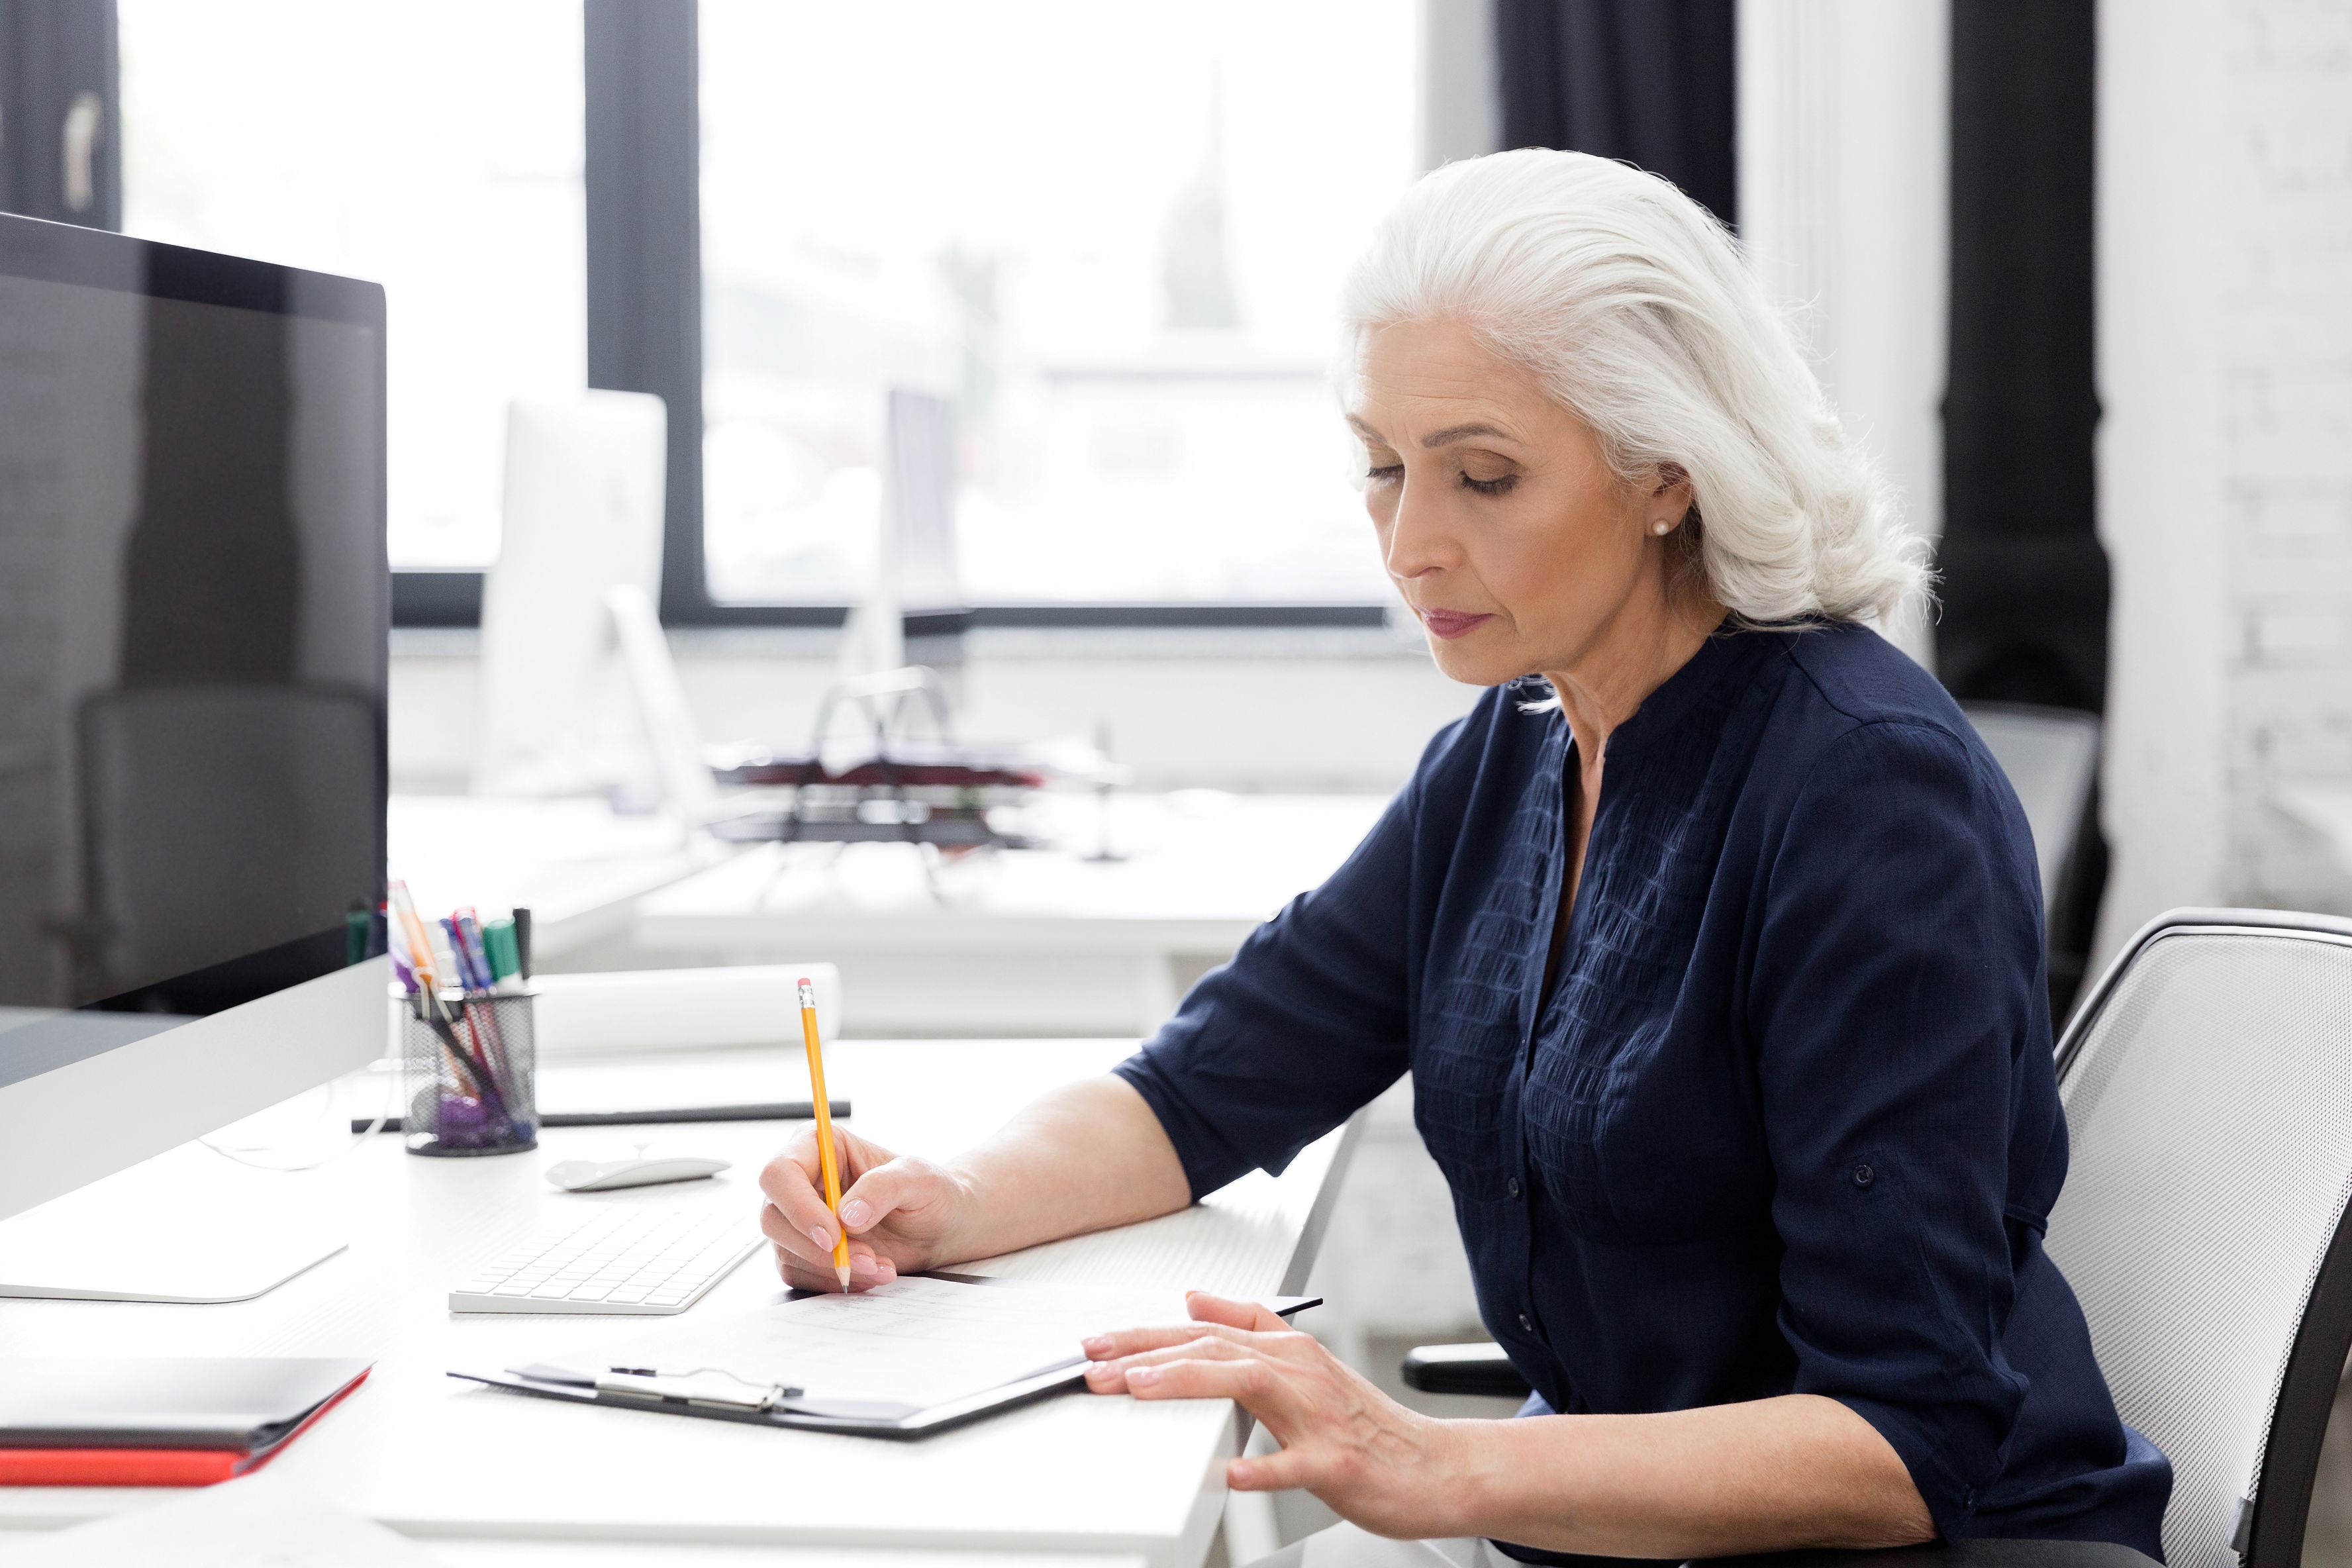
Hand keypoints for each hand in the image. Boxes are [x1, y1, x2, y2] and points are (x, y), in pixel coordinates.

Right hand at [756, 1125, 971, 1292]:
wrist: (941, 1227)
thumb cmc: (929, 1191)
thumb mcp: (918, 1178)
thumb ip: (883, 1187)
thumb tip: (845, 1215)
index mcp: (820, 1146)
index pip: (781, 1172)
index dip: (798, 1206)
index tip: (833, 1235)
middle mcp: (802, 1181)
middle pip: (773, 1217)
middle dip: (817, 1248)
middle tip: (866, 1258)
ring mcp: (799, 1219)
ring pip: (785, 1251)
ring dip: (834, 1268)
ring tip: (881, 1266)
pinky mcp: (804, 1251)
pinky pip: (801, 1274)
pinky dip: (835, 1281)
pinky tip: (871, 1273)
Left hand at [1080, 1293, 1470, 1539]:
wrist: (1435, 1467)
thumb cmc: (1366, 1426)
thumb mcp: (1304, 1364)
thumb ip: (1250, 1326)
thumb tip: (1194, 1299)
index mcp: (1289, 1351)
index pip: (1205, 1330)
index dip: (1147, 1334)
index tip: (1097, 1344)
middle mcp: (1301, 1372)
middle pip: (1215, 1349)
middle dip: (1148, 1353)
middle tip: (1094, 1365)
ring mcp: (1320, 1416)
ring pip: (1247, 1384)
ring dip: (1189, 1381)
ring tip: (1140, 1388)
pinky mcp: (1337, 1463)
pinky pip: (1295, 1463)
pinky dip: (1263, 1466)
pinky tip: (1231, 1472)